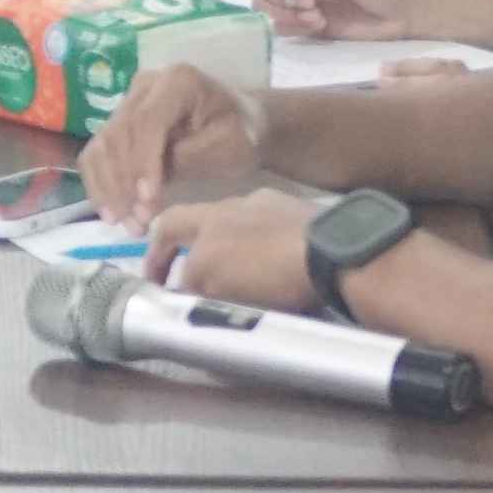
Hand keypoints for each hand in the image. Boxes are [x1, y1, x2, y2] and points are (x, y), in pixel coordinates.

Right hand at [81, 65, 264, 225]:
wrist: (243, 124)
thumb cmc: (242, 135)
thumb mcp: (227, 146)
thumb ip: (187, 159)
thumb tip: (144, 187)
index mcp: (177, 82)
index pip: (147, 122)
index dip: (142, 163)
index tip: (149, 201)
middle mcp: (144, 86)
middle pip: (117, 135)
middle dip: (123, 183)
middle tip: (137, 222)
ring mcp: (128, 103)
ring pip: (101, 146)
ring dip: (108, 188)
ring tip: (124, 222)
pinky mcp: (120, 123)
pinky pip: (97, 154)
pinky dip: (100, 184)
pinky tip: (111, 211)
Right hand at [140, 190, 324, 309]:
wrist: (337, 254)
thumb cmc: (269, 269)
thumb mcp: (215, 282)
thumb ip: (192, 282)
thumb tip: (181, 289)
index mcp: (211, 216)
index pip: (168, 227)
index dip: (156, 256)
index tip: (155, 281)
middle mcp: (240, 203)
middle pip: (204, 224)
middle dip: (192, 252)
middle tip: (192, 279)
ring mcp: (277, 208)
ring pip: (241, 228)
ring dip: (232, 251)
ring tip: (239, 280)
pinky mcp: (308, 219)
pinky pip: (276, 236)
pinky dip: (267, 252)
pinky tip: (278, 271)